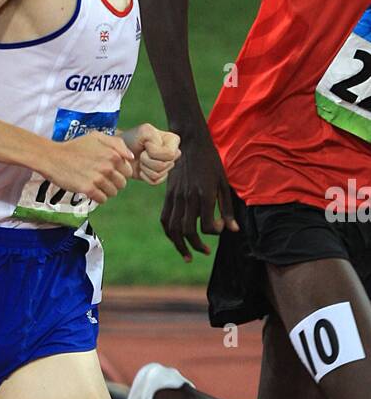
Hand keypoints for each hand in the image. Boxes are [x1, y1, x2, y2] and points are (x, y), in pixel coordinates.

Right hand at [41, 131, 133, 202]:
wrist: (53, 158)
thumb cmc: (75, 147)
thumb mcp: (96, 136)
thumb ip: (117, 144)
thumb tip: (131, 157)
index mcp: (112, 154)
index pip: (128, 171)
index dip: (120, 172)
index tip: (109, 171)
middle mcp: (107, 167)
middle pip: (122, 184)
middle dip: (114, 183)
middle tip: (102, 179)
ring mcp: (98, 179)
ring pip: (113, 193)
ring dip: (106, 191)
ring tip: (96, 185)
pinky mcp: (88, 189)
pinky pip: (102, 199)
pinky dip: (98, 197)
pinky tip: (91, 191)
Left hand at [124, 122, 180, 183]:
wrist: (121, 151)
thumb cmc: (132, 139)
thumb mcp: (144, 131)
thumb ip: (155, 137)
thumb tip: (159, 151)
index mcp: (173, 140)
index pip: (169, 154)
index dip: (154, 152)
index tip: (146, 145)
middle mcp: (173, 154)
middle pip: (164, 165)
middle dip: (148, 160)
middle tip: (142, 153)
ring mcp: (167, 166)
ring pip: (158, 174)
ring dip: (145, 167)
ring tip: (141, 159)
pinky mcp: (160, 177)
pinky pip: (155, 182)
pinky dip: (145, 176)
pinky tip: (141, 169)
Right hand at [160, 127, 238, 260]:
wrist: (189, 143)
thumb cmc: (211, 162)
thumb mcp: (223, 183)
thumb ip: (227, 208)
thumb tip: (233, 230)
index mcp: (204, 194)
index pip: (206, 225)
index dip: (214, 232)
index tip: (219, 227)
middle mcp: (188, 198)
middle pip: (187, 231)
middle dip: (196, 245)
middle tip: (205, 251)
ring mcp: (175, 197)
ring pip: (173, 228)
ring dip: (179, 245)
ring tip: (187, 255)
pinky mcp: (168, 196)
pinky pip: (165, 219)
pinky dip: (169, 232)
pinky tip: (176, 239)